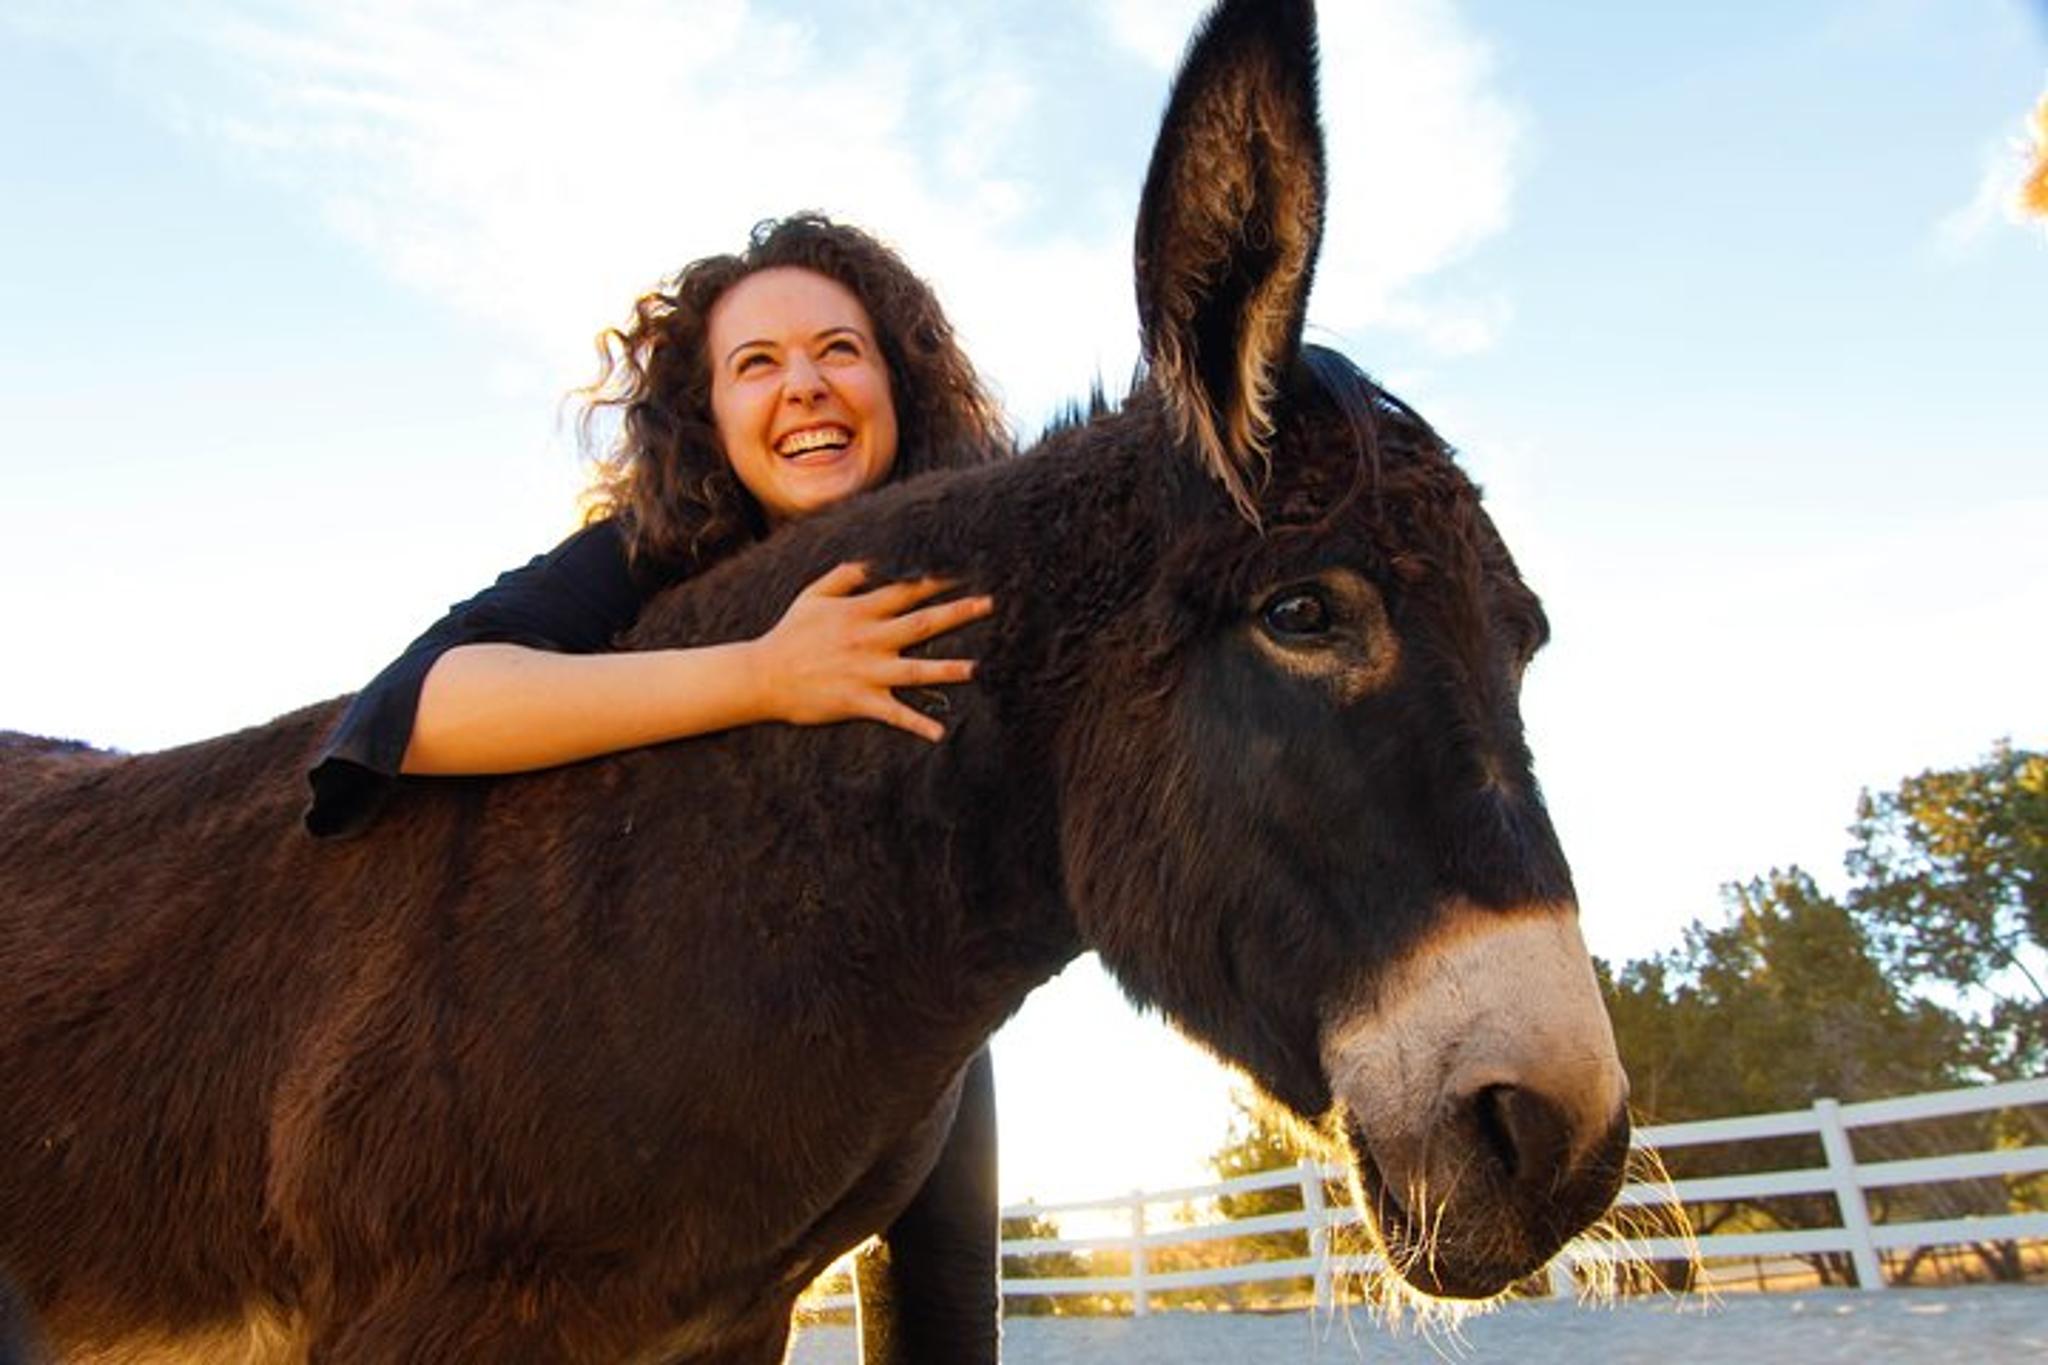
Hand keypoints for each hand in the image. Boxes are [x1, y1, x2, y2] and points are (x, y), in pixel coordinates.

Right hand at [750, 563, 994, 741]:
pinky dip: (916, 724)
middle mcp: (868, 639)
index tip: (966, 569)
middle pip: (921, 623)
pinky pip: (893, 714)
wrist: (762, 676)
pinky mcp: (859, 701)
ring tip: (977, 669)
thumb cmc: (790, 634)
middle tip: (989, 604)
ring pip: (915, 670)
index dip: (937, 579)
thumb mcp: (813, 595)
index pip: (906, 590)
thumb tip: (874, 560)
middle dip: (956, 613)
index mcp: (859, 611)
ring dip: (947, 669)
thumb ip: (845, 575)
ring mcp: (865, 672)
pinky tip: (940, 733)